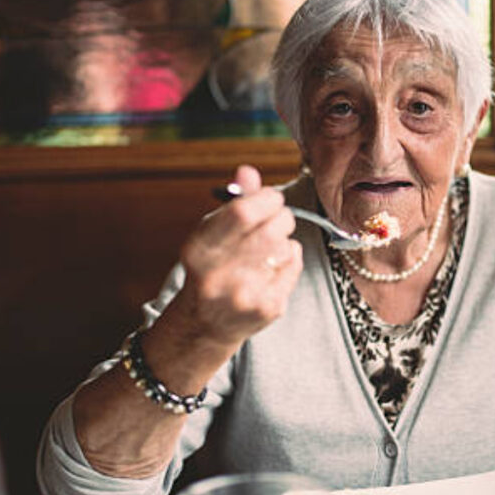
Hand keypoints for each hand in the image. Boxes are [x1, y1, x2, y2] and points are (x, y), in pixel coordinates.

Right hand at [143, 166, 303, 382]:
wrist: (206, 323)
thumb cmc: (213, 267)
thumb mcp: (212, 233)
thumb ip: (233, 202)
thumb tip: (248, 170)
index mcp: (199, 250)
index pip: (243, 212)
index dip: (265, 199)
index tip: (271, 199)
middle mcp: (218, 275)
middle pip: (272, 229)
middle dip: (282, 217)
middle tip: (278, 220)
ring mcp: (245, 296)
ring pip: (285, 247)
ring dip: (283, 241)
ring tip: (267, 250)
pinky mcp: (268, 309)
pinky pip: (294, 266)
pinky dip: (290, 259)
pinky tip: (273, 268)